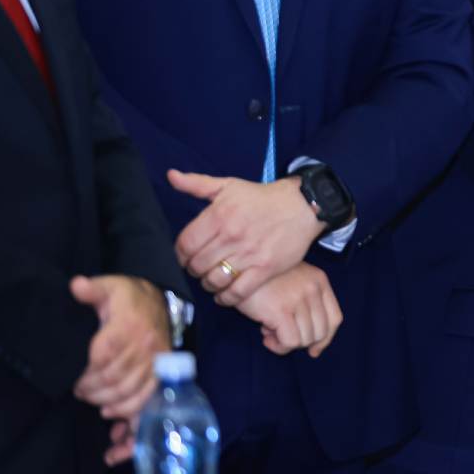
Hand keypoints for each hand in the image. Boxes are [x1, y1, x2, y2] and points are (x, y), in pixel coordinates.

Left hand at [69, 275, 171, 463]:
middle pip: (115, 379)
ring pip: (132, 394)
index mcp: (129, 327)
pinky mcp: (163, 375)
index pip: (103, 357)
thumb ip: (92, 289)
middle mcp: (146, 346)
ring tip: (96, 404)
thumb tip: (76, 286)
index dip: (85, 374)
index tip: (74, 381)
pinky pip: (150, 402)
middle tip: (80, 392)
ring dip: (109, 405)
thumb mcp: (109, 287)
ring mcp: (157, 363)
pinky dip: (133, 419)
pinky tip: (115, 425)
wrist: (158, 301)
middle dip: (92, 391)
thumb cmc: (127, 297)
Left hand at [171, 170, 321, 306]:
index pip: (185, 245)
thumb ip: (196, 183)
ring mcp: (249, 254)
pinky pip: (237, 292)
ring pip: (214, 280)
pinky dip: (226, 298)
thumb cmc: (263, 197)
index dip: (180, 255)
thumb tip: (171, 176)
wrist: (303, 205)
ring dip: (208, 284)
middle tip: (200, 268)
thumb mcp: (229, 185)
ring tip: (212, 280)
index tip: (186, 257)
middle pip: (197, 265)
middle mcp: (231, 236)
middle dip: (194, 269)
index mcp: (218, 216)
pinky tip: (224, 294)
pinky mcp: (265, 269)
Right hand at [236, 262, 342, 357]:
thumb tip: (312, 345)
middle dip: (301, 342)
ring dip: (286, 343)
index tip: (313, 350)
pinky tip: (266, 337)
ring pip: (305, 340)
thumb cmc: (261, 278)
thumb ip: (305, 303)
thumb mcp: (291, 281)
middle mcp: (313, 289)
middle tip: (279, 334)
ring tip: (269, 332)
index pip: (335, 319)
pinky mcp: (281, 310)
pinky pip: (290, 342)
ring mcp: (298, 299)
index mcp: (319, 280)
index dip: (325, 339)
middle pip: (321, 332)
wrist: (234, 269)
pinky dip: (279, 347)